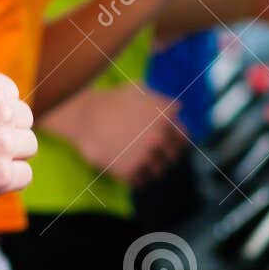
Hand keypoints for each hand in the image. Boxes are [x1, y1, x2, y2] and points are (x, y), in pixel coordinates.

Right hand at [44, 85, 185, 186]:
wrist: (84, 116)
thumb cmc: (110, 99)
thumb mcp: (138, 89)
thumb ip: (158, 99)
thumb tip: (173, 107)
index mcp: (165, 116)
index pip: (184, 134)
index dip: (177, 136)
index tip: (171, 139)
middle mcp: (161, 137)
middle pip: (175, 154)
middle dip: (168, 153)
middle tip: (157, 152)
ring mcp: (147, 155)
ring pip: (160, 169)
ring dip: (154, 167)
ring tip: (143, 164)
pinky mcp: (132, 171)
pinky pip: (142, 181)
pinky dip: (139, 178)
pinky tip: (131, 171)